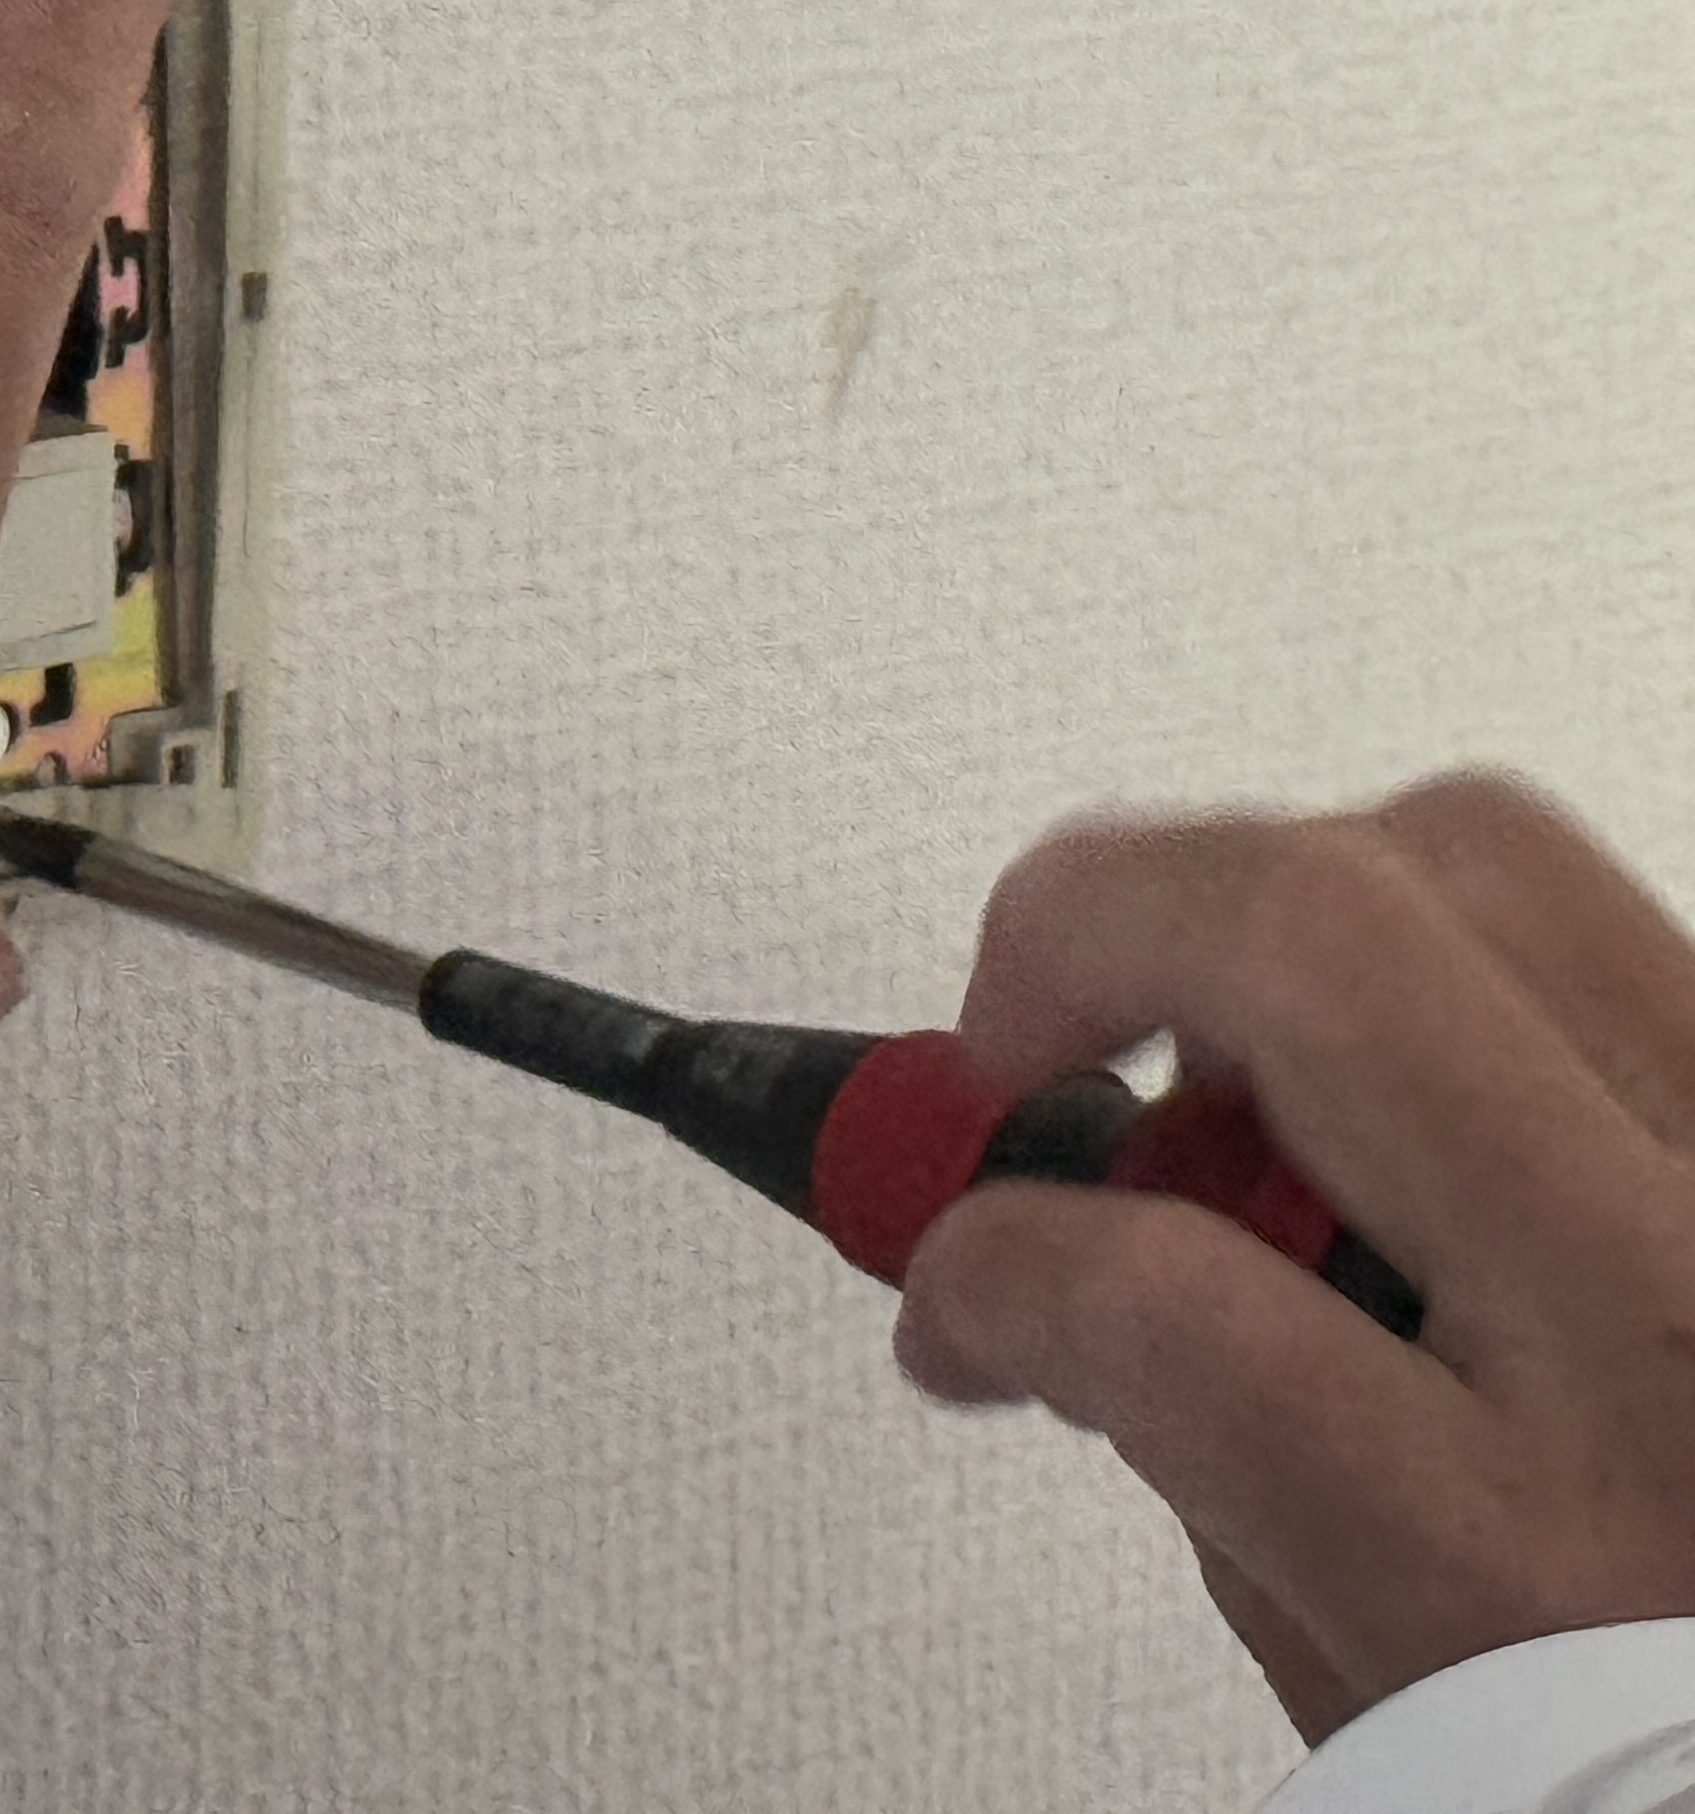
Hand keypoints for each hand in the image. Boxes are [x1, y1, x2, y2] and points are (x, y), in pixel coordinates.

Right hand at [894, 775, 1694, 1737]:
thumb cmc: (1670, 1747)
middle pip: (1319, 937)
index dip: (980, 1262)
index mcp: (1532, 1548)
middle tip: (1012, 1029)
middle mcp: (1672, 1318)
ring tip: (1216, 1038)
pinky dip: (1460, 960)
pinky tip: (1403, 1083)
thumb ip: (1220, 1466)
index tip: (955, 1280)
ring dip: (1276, 906)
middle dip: (1085, 924)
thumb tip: (1069, 1252)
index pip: (1155, 1297)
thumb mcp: (1394, 1692)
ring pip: (1479, 854)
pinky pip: (1608, 929)